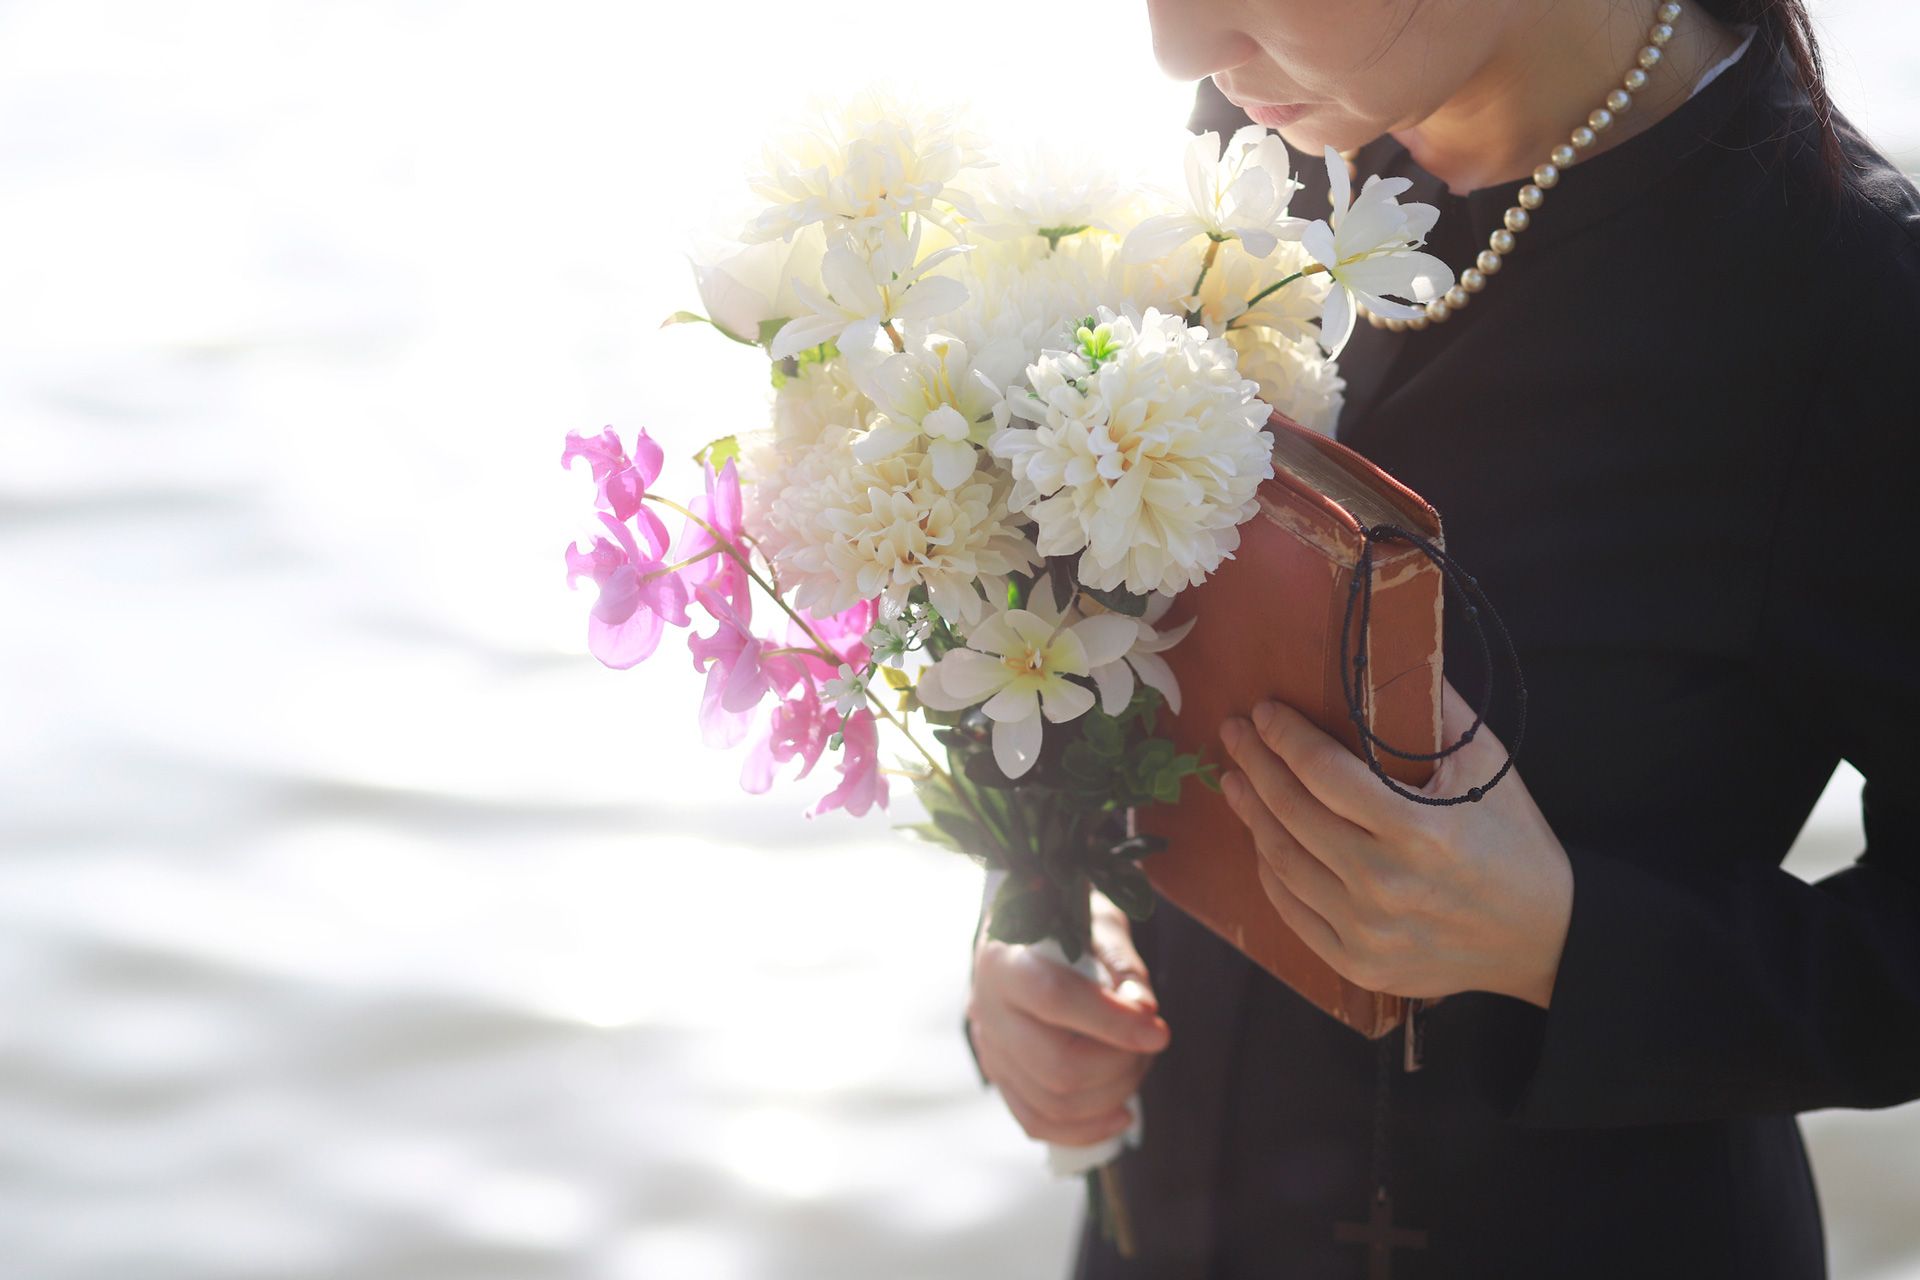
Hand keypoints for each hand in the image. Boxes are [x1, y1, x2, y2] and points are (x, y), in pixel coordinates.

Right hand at [967, 892, 1169, 1145]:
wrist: (1024, 925)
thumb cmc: (1065, 918)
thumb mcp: (1096, 923)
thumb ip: (1122, 967)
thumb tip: (1144, 1011)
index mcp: (1004, 958)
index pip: (1054, 999)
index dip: (1112, 1022)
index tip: (1158, 1031)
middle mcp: (986, 1008)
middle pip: (1055, 1066)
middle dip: (1119, 1066)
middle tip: (1151, 1044)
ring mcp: (989, 1048)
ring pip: (1052, 1102)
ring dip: (1112, 1095)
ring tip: (1138, 1064)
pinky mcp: (999, 1076)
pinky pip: (1037, 1122)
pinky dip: (1085, 1128)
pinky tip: (1120, 1113)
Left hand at [1219, 677, 1573, 1007]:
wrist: (1545, 936)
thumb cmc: (1514, 840)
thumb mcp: (1487, 765)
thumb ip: (1436, 708)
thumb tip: (1388, 650)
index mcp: (1420, 830)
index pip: (1324, 772)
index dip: (1285, 737)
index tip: (1264, 712)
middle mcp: (1386, 883)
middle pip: (1292, 812)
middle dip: (1254, 764)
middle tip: (1234, 734)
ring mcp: (1368, 929)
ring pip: (1281, 860)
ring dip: (1250, 813)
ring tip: (1235, 780)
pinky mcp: (1359, 963)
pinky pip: (1291, 909)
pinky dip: (1269, 868)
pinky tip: (1261, 837)